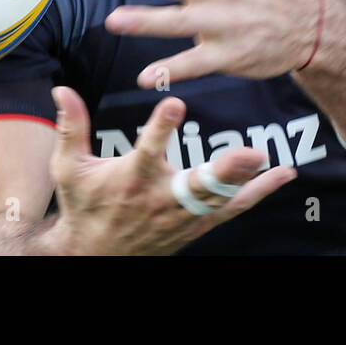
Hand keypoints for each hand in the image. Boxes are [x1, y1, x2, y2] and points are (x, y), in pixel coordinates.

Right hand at [46, 86, 294, 254]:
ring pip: (220, 198)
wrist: (96, 256)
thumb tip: (62, 89)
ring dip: (247, 180)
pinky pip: (233, 209)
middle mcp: (161, 198)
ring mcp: (183, 215)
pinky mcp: (197, 224)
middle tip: (250, 153)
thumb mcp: (68, 167)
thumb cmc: (82, 205)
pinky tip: (283, 175)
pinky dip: (259, 194)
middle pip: (199, 184)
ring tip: (268, 159)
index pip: (149, 150)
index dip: (161, 128)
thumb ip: (72, 127)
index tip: (176, 103)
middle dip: (226, 169)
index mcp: (131, 178)